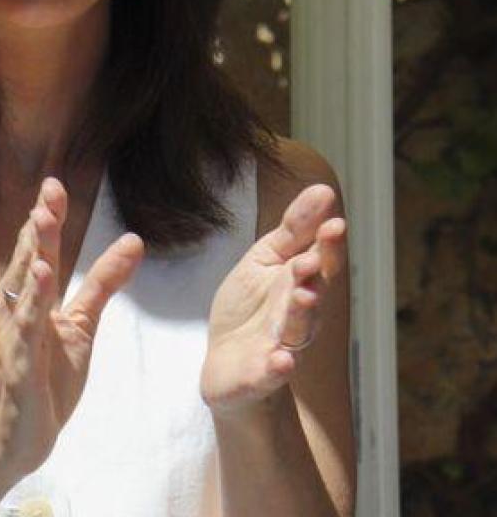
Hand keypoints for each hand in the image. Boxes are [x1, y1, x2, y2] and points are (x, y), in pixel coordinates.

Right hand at [0, 178, 144, 479]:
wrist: (16, 438)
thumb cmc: (45, 381)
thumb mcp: (81, 327)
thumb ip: (102, 284)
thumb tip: (132, 241)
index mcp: (30, 300)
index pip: (39, 251)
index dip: (47, 219)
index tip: (55, 184)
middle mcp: (15, 311)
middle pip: (30, 260)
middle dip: (40, 224)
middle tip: (50, 187)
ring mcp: (14, 336)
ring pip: (24, 286)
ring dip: (34, 252)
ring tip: (44, 219)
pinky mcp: (19, 363)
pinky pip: (27, 326)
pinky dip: (33, 299)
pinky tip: (41, 275)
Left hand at [201, 184, 345, 414]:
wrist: (229, 365)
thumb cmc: (252, 308)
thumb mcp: (266, 262)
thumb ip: (293, 231)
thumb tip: (324, 189)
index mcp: (300, 285)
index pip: (320, 263)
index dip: (328, 246)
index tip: (335, 224)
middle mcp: (299, 317)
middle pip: (312, 295)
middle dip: (314, 278)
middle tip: (312, 259)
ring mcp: (282, 346)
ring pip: (298, 332)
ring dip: (303, 315)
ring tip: (304, 296)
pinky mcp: (260, 374)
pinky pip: (271, 372)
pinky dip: (276, 368)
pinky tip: (280, 361)